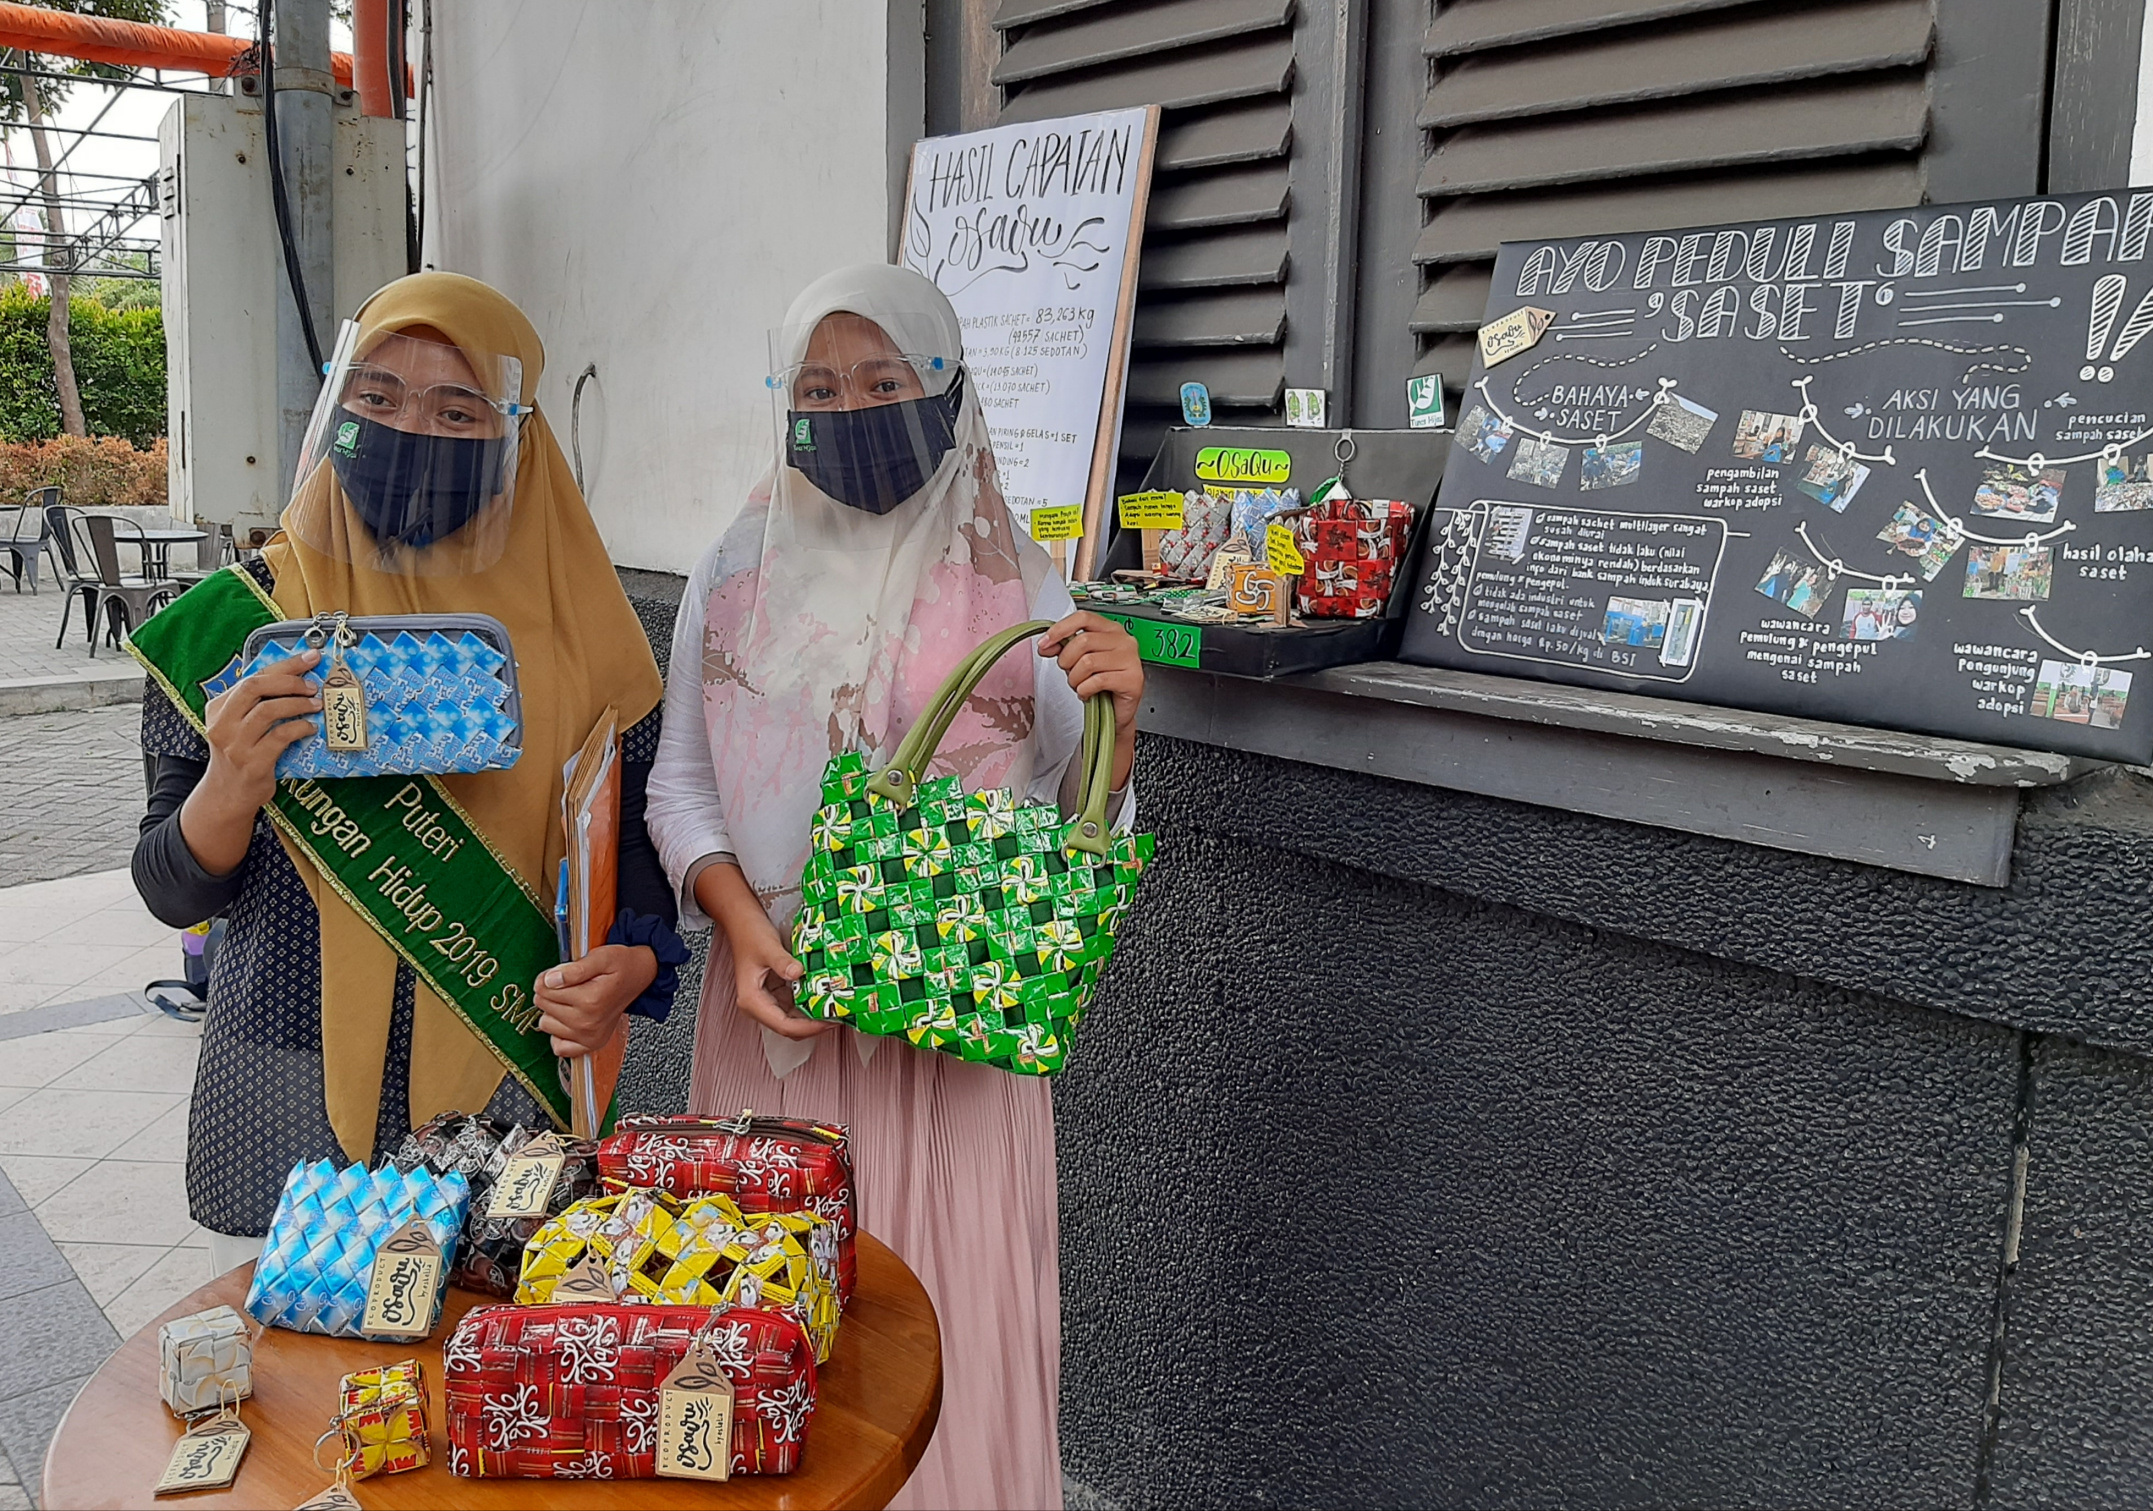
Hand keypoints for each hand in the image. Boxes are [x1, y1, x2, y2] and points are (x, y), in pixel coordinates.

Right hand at [179, 650, 321, 875]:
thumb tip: (299, 676)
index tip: (311, 657)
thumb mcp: (239, 724)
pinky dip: (299, 728)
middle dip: (288, 681)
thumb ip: (257, 703)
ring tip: (316, 705)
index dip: (284, 665)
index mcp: (218, 707)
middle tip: (312, 685)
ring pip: (267, 710)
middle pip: (254, 687)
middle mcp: (222, 723)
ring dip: (297, 704)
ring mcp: (235, 744)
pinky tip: (309, 727)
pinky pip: (279, 737)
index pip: (251, 676)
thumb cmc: (241, 753)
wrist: (228, 794)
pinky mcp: (252, 763)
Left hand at [535, 943, 656, 1057]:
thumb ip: (573, 969)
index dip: (547, 977)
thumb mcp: (601, 957)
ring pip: (546, 1024)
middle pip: (543, 1005)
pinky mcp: (591, 1044)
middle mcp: (589, 1022)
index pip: (544, 989)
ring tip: (572, 1000)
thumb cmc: (622, 965)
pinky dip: (559, 1034)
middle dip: (550, 992)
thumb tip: (549, 980)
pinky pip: (559, 1048)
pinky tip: (568, 1020)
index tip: (558, 973)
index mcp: (590, 1000)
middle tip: (568, 984)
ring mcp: (590, 1036)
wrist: (639, 976)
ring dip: (553, 1011)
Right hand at [693, 860, 829, 1040]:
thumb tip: (798, 973)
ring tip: (837, 1010)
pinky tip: (825, 999)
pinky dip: (810, 1006)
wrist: (742, 921)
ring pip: (794, 1020)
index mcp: (752, 1000)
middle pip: (789, 1028)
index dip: (808, 1027)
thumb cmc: (750, 934)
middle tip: (839, 1016)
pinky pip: (795, 1007)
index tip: (829, 1021)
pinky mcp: (776, 993)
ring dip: (813, 1018)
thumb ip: (782, 961)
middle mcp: (758, 1005)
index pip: (783, 1025)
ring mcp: (768, 1000)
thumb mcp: (768, 946)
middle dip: (814, 1025)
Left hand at [1038, 611, 1142, 788]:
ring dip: (1075, 679)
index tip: (1045, 643)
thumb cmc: (1100, 685)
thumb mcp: (1078, 661)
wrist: (1116, 712)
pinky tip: (1088, 693)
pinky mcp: (1133, 679)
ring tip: (1080, 685)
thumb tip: (1046, 645)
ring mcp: (1131, 659)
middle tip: (1070, 673)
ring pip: (1088, 662)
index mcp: (1111, 630)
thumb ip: (1063, 648)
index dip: (1060, 629)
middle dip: (1067, 660)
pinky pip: (1097, 680)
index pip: (1083, 618)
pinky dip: (1085, 690)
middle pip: (1083, 640)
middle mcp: (1123, 640)